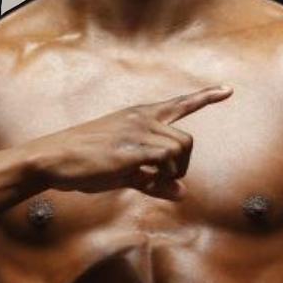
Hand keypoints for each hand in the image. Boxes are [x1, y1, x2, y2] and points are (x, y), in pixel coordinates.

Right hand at [27, 86, 232, 199]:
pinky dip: (160, 178)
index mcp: (140, 115)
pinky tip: (141, 182)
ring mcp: (136, 131)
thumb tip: (184, 193)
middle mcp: (142, 118)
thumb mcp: (125, 170)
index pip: (180, 103)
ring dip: (171, 172)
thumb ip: (155, 180)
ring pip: (180, 150)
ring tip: (146, 181)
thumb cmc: (87, 162)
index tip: (228, 90)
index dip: (206, 96)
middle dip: (182, 167)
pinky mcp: (131, 148)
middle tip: (159, 181)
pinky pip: (165, 161)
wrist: (54, 158)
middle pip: (187, 141)